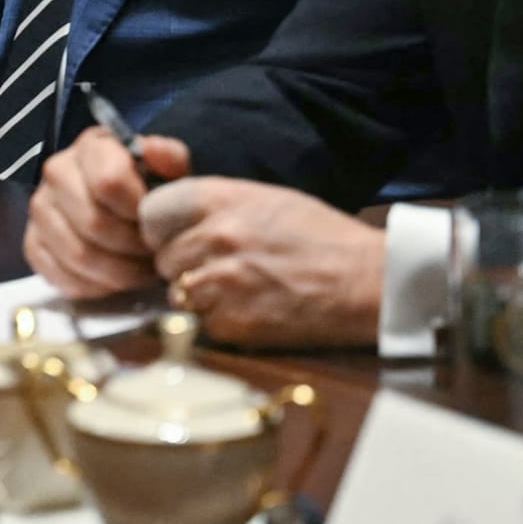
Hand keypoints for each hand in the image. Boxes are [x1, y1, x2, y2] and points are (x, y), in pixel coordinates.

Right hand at [25, 125, 193, 298]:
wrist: (118, 204)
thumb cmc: (145, 187)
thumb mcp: (166, 167)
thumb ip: (169, 157)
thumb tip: (151, 151)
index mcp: (91, 148)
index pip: (109, 182)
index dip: (138, 212)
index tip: (156, 223)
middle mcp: (57, 172)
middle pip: (93, 222)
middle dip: (132, 248)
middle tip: (153, 255)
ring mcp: (41, 209)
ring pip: (77, 254)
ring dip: (116, 272)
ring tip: (139, 271)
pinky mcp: (32, 242)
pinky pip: (59, 275)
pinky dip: (93, 286)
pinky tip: (113, 280)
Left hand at [138, 177, 385, 347]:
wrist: (370, 282)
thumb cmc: (321, 237)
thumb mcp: (263, 199)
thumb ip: (213, 206)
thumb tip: (172, 220)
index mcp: (220, 200)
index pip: (152, 211)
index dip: (161, 227)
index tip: (174, 236)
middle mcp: (215, 238)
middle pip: (161, 256)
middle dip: (179, 263)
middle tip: (212, 266)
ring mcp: (221, 282)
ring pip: (176, 290)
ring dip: (195, 294)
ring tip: (232, 289)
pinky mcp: (233, 323)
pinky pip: (199, 322)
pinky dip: (215, 320)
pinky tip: (246, 310)